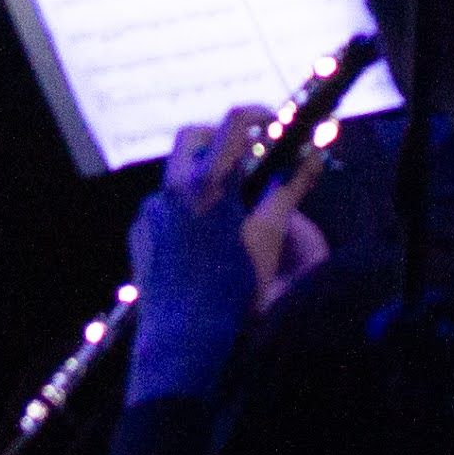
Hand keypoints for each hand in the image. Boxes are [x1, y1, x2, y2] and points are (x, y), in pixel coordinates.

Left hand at [124, 104, 290, 404]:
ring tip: (229, 213)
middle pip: (193, 137)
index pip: (233, 123)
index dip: (258, 115)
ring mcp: (150, 211)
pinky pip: (162, 208)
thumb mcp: (268, 236)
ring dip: (202, 180)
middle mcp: (171, 189)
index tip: (273, 124)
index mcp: (207, 182)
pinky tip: (202, 245)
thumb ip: (290, 189)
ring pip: (176, 175)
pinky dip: (184, 212)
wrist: (183, 339)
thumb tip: (314, 155)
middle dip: (220, 140)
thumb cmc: (231, 289)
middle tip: (246, 161)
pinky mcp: (139, 234)